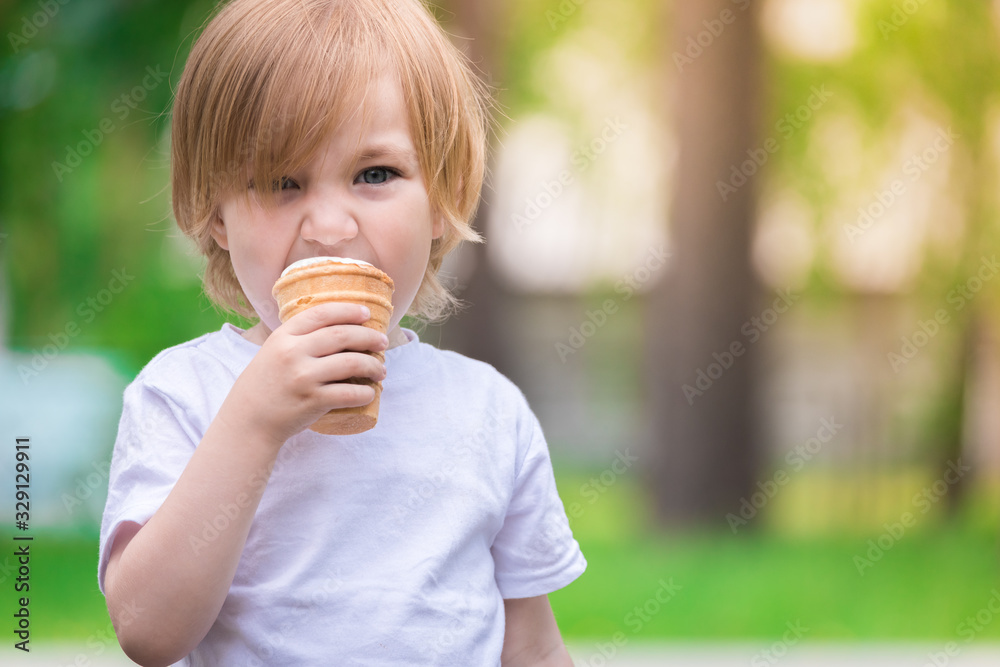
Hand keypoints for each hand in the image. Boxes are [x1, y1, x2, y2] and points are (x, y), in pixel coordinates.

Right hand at [218, 302, 388, 445]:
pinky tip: (370, 393)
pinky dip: (365, 393)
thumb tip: (338, 325)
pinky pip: (349, 393)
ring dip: (373, 365)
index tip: (366, 313)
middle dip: (369, 336)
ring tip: (381, 370)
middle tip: (382, 342)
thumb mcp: (274, 351)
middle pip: (342, 335)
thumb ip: (299, 338)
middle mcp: (293, 353)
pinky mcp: (312, 401)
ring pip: (351, 363)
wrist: (249, 421)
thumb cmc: (266, 384)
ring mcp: (303, 377)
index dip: (348, 310)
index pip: (322, 313)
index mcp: (283, 336)